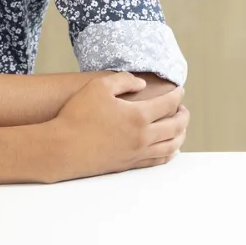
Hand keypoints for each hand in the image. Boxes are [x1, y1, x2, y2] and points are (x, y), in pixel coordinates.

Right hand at [37, 72, 188, 182]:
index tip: (179, 90)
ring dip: (181, 135)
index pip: (169, 104)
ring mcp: (137, 153)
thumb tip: (142, 84)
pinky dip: (169, 153)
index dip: (178, 95)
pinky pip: (157, 160)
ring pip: (171, 146)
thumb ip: (124, 80)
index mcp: (139, 116)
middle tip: (183, 109)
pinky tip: (171, 149)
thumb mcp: (98, 86)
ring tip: (181, 128)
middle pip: (176, 126)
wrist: (62, 149)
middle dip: (183, 116)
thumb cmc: (77, 115)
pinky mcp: (129, 164)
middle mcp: (143, 136)